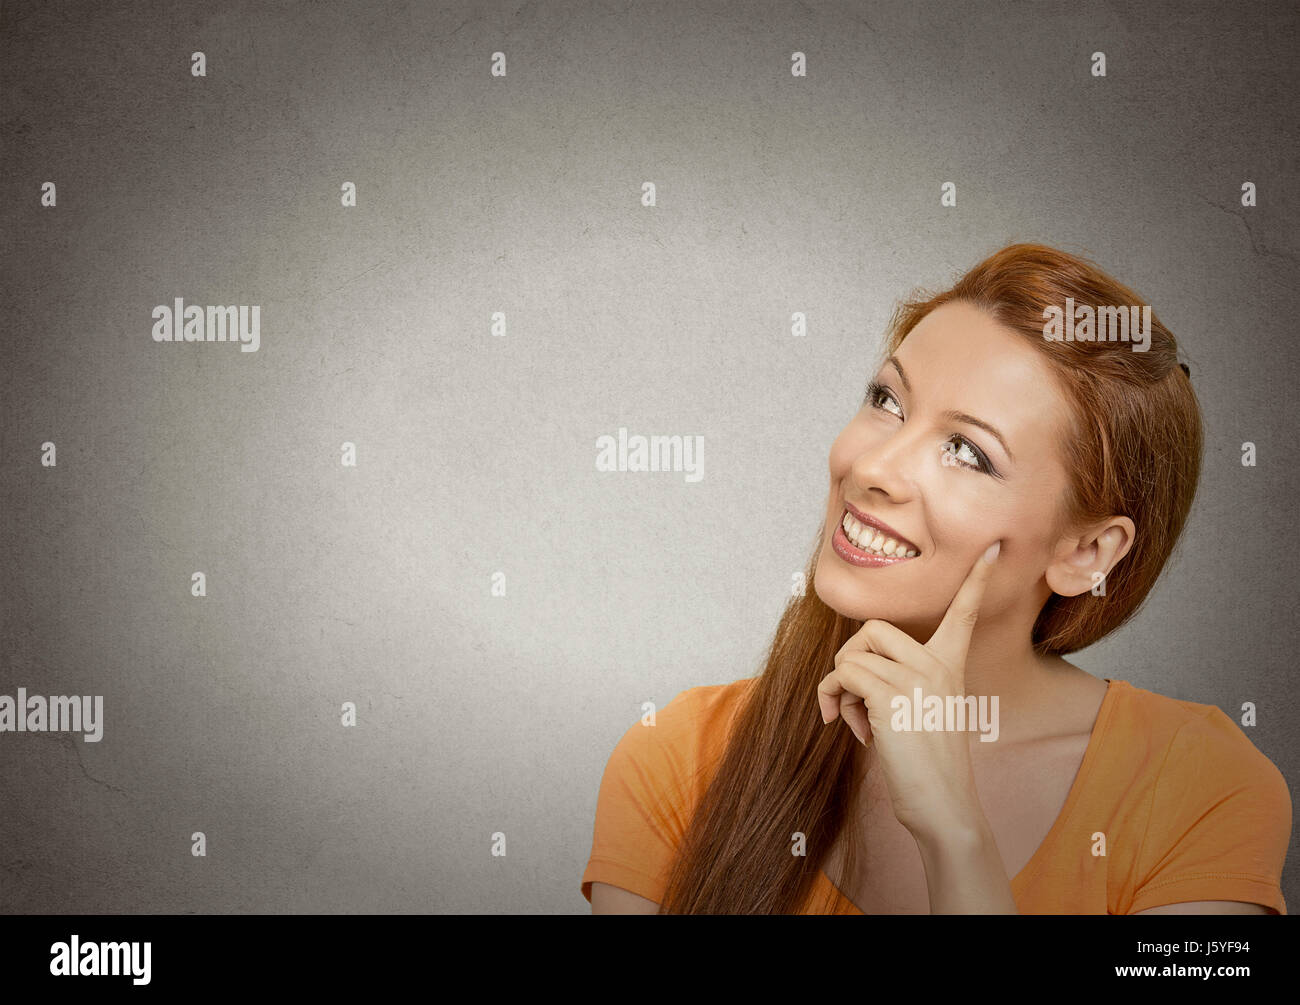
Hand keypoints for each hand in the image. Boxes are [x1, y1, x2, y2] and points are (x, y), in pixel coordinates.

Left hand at [817, 540, 1000, 841]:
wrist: (944, 806)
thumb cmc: (928, 765)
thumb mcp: (923, 710)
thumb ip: (903, 679)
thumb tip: (853, 668)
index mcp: (952, 664)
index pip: (965, 611)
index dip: (976, 578)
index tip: (993, 546)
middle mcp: (938, 664)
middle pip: (874, 628)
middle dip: (851, 660)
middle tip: (856, 698)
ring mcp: (916, 677)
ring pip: (851, 654)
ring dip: (841, 688)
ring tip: (858, 720)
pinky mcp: (891, 694)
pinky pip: (843, 675)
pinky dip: (834, 699)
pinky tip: (853, 730)